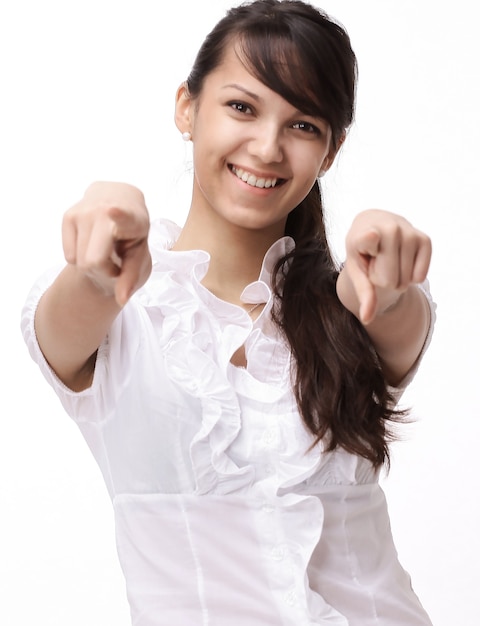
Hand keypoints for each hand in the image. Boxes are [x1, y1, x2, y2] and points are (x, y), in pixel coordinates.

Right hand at [62, 181, 151, 305]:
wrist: (118, 198)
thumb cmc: (132, 233)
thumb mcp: (138, 255)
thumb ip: (131, 278)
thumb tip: (121, 300)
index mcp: (131, 218)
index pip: (123, 217)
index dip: (118, 215)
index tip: (110, 210)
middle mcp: (104, 210)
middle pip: (93, 262)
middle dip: (103, 270)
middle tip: (114, 259)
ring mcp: (83, 212)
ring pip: (79, 261)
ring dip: (91, 264)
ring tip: (104, 249)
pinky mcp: (68, 215)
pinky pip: (69, 256)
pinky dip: (80, 257)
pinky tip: (92, 243)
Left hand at [341, 209, 431, 324]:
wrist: (374, 225)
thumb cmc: (362, 252)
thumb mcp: (356, 270)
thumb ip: (363, 292)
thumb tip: (367, 318)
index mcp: (363, 233)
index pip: (370, 239)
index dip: (370, 240)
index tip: (371, 236)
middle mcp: (388, 227)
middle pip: (389, 280)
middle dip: (383, 279)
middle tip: (377, 262)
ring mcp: (409, 231)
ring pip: (406, 281)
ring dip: (397, 278)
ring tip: (389, 259)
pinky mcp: (425, 239)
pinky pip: (420, 277)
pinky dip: (412, 277)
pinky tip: (403, 260)